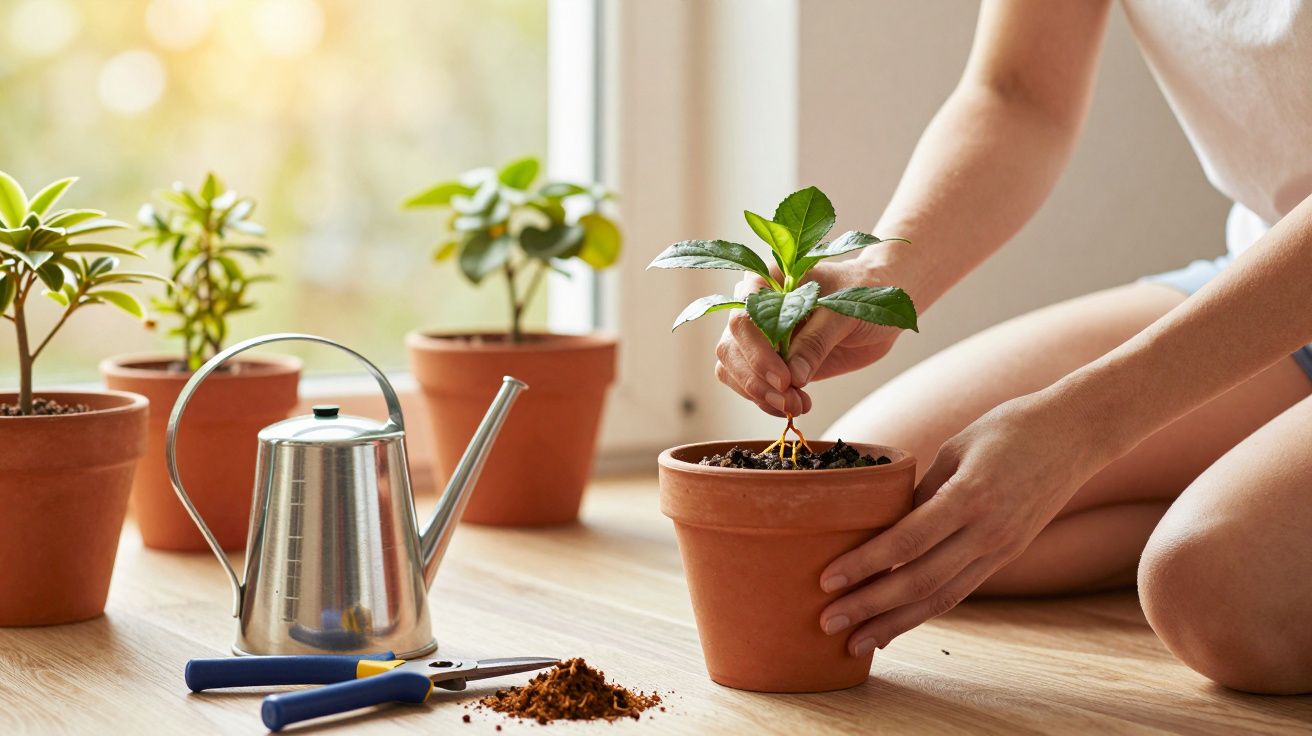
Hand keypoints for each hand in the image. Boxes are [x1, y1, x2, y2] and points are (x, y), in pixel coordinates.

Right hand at [714, 258, 909, 416]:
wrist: (880, 307)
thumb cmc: (862, 293)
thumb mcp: (844, 312)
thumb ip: (816, 341)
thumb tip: (792, 378)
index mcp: (767, 282)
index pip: (743, 318)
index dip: (757, 352)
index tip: (785, 379)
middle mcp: (754, 308)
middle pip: (731, 347)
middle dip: (756, 380)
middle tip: (790, 400)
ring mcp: (759, 337)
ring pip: (732, 369)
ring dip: (759, 395)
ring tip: (797, 406)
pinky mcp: (769, 361)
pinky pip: (750, 385)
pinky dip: (766, 401)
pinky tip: (794, 405)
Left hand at [816, 391, 1111, 654]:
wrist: (1077, 433)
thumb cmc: (1009, 428)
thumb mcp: (955, 449)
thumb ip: (921, 493)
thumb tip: (884, 528)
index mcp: (970, 496)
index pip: (907, 542)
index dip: (865, 565)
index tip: (827, 581)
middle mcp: (988, 531)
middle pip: (919, 581)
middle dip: (870, 607)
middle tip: (826, 623)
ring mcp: (1001, 548)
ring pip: (940, 597)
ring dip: (893, 624)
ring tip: (856, 644)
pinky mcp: (1006, 555)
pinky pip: (959, 590)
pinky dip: (924, 611)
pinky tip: (894, 625)